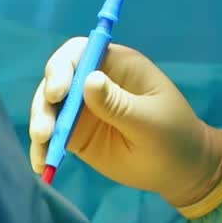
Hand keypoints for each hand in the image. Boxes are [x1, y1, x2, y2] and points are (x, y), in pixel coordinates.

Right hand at [29, 38, 221, 210]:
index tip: (57, 92)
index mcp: (118, 65)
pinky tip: (42, 166)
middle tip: (45, 131)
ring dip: (41, 125)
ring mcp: (84, 108)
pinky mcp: (78, 134)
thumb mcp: (150, 121)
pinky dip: (43, 149)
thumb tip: (88, 80)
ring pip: (49, 107)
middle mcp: (96, 81)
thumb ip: (119, 104)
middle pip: (57, 79)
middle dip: (45, 101)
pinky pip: (52, 136)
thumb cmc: (174, 136)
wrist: (181, 170)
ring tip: (44, 153)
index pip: (80, 52)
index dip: (63, 66)